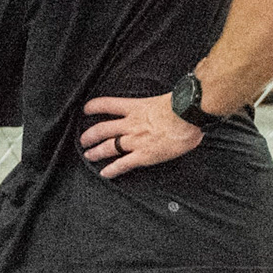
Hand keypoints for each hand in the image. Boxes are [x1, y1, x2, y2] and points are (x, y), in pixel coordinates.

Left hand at [81, 94, 204, 177]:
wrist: (189, 115)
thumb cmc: (184, 106)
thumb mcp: (167, 99)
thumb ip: (162, 104)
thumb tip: (172, 105)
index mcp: (137, 107)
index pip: (109, 105)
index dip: (95, 107)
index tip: (86, 109)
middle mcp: (131, 124)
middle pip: (103, 129)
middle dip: (90, 135)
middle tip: (84, 140)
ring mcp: (135, 140)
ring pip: (108, 147)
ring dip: (96, 152)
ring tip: (89, 155)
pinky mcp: (143, 155)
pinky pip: (122, 164)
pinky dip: (112, 170)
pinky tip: (104, 173)